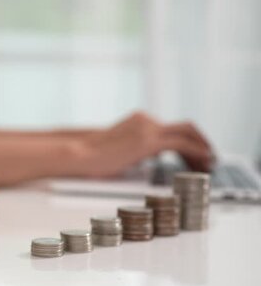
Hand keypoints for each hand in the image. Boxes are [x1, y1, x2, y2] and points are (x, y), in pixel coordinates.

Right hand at [80, 112, 212, 176]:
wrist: (77, 155)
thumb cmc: (91, 158)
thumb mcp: (119, 150)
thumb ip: (137, 149)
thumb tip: (151, 157)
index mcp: (138, 120)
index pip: (170, 128)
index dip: (189, 141)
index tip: (195, 156)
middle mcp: (145, 119)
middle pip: (185, 127)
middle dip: (201, 142)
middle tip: (209, 160)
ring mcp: (147, 128)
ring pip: (188, 133)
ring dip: (202, 149)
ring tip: (208, 166)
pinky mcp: (148, 141)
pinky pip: (182, 144)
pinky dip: (197, 152)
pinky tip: (203, 163)